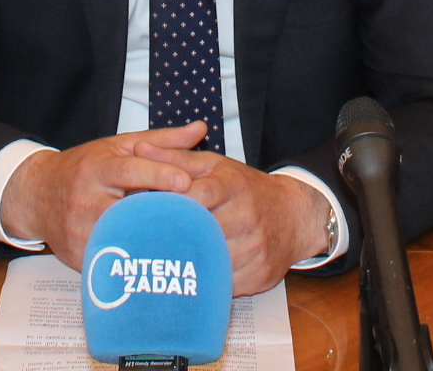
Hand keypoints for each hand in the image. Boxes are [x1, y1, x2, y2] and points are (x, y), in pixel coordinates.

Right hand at [1, 123, 211, 269]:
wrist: (36, 196)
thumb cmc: (84, 168)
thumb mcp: (118, 147)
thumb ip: (160, 141)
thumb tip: (200, 129)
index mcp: (97, 168)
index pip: (128, 170)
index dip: (157, 174)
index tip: (185, 181)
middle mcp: (86, 200)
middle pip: (127, 208)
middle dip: (160, 213)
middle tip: (196, 218)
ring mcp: (80, 231)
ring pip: (121, 239)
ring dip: (152, 241)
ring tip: (185, 242)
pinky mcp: (80, 257)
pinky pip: (113, 262)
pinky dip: (137, 261)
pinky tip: (160, 260)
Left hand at [132, 142, 330, 296]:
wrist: (295, 215)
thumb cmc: (247, 189)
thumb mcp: (216, 167)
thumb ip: (176, 159)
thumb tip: (137, 148)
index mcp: (233, 186)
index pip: (197, 196)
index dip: (172, 204)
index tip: (150, 210)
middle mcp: (247, 216)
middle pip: (201, 231)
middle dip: (175, 235)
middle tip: (147, 240)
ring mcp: (255, 248)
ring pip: (211, 261)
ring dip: (188, 262)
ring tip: (163, 260)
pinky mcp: (259, 274)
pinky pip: (224, 283)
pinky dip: (206, 280)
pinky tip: (190, 276)